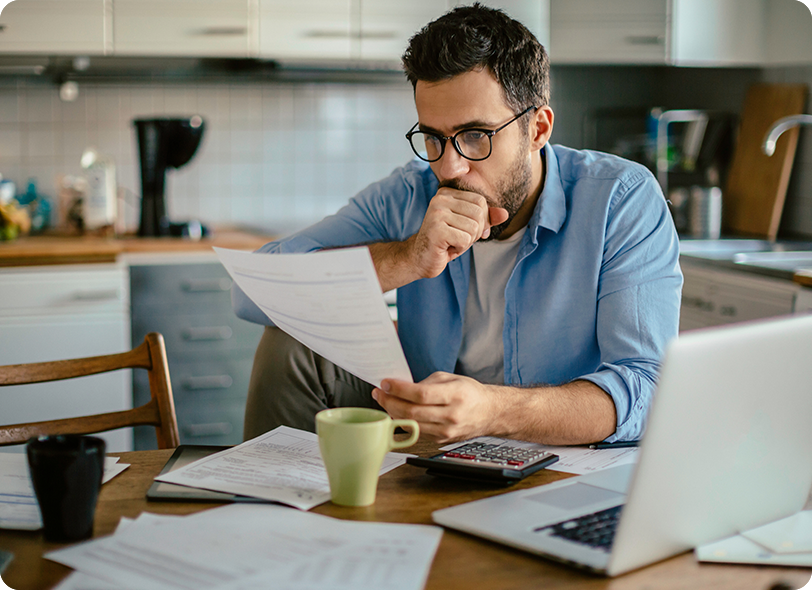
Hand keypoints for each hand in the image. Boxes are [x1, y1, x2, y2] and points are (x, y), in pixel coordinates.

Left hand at [372, 372, 498, 442]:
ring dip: (393, 412)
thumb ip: (426, 383)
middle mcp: (451, 415)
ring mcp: (446, 431)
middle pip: (412, 412)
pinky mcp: (441, 440)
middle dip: (390, 401)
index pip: (421, 394)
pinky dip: (403, 421)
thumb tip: (402, 387)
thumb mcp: (450, 378)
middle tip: (379, 392)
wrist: (489, 413)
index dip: (399, 389)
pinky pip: (417, 431)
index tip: (386, 383)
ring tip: (385, 401)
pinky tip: (397, 411)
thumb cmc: (470, 393)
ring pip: (411, 424)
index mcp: (455, 395)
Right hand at [409, 187, 508, 278]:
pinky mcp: (437, 230)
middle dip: (475, 232)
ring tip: (452, 242)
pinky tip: (447, 247)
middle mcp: (440, 199)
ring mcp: (437, 213)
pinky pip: (466, 239)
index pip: (480, 201)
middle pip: (479, 213)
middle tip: (458, 238)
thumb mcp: (468, 226)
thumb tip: (505, 214)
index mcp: (447, 193)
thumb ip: (486, 218)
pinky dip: (460, 248)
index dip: (481, 220)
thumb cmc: (446, 241)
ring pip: (474, 228)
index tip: (467, 230)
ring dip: (467, 241)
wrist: (421, 258)